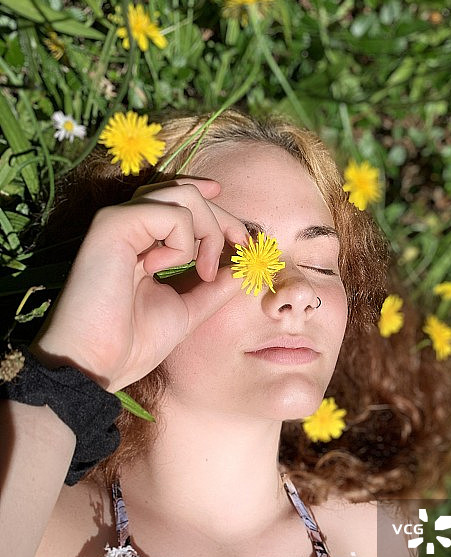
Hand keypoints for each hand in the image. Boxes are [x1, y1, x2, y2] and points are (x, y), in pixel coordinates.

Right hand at [29, 178, 249, 392]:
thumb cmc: (133, 342)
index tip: (242, 236)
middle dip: (224, 221)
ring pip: (183, 194)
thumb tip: (244, 265)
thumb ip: (215, 286)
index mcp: (141, 240)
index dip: (215, 206)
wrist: (100, 364)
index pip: (180, 201)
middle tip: (238, 252)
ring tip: (200, 271)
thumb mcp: (188, 309)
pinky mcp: (113, 223)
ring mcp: (119, 220)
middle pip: (188, 192)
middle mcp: (128, 224)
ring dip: (208, 231)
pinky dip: (182, 244)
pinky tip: (161, 269)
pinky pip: (172, 214)